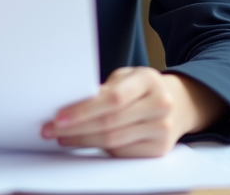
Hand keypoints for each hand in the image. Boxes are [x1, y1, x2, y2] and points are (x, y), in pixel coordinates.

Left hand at [41, 67, 223, 156]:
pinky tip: (83, 142)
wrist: (179, 103)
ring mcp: (162, 129)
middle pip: (110, 122)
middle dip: (76, 128)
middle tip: (51, 130)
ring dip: (82, 140)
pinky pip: (122, 152)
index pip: (113, 98)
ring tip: (61, 137)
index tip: (59, 117)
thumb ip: (105, 89)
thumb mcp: (127, 77)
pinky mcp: (159, 149)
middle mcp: (160, 105)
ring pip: (114, 140)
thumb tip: (72, 104)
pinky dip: (99, 148)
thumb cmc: (143, 88)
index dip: (84, 110)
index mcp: (149, 80)